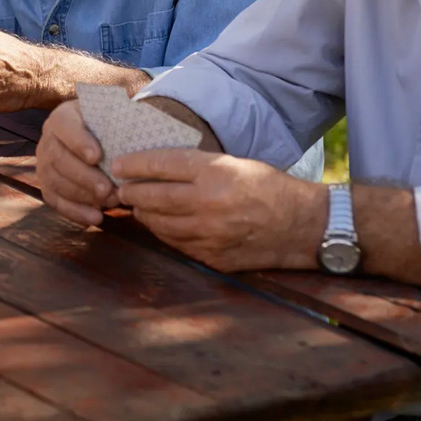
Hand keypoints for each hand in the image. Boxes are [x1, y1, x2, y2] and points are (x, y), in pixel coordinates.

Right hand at [37, 99, 118, 225]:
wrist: (99, 142)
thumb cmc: (109, 128)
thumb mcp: (112, 117)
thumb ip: (120, 117)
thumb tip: (136, 109)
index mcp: (63, 117)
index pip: (64, 125)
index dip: (78, 141)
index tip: (97, 156)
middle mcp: (48, 139)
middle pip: (58, 158)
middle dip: (84, 176)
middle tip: (108, 189)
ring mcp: (44, 164)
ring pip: (55, 182)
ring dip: (83, 196)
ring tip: (109, 203)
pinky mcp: (47, 185)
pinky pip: (55, 201)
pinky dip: (75, 212)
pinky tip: (96, 217)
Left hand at [114, 149, 323, 271]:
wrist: (302, 226)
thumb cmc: (268, 187)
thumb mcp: (235, 163)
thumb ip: (197, 166)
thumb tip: (157, 165)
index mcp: (216, 173)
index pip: (163, 164)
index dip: (135, 164)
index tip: (119, 164)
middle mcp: (209, 204)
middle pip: (153, 197)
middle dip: (131, 191)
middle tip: (120, 187)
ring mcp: (209, 234)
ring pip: (159, 224)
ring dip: (143, 214)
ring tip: (136, 205)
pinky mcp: (212, 257)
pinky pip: (175, 243)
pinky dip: (162, 232)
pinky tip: (158, 224)